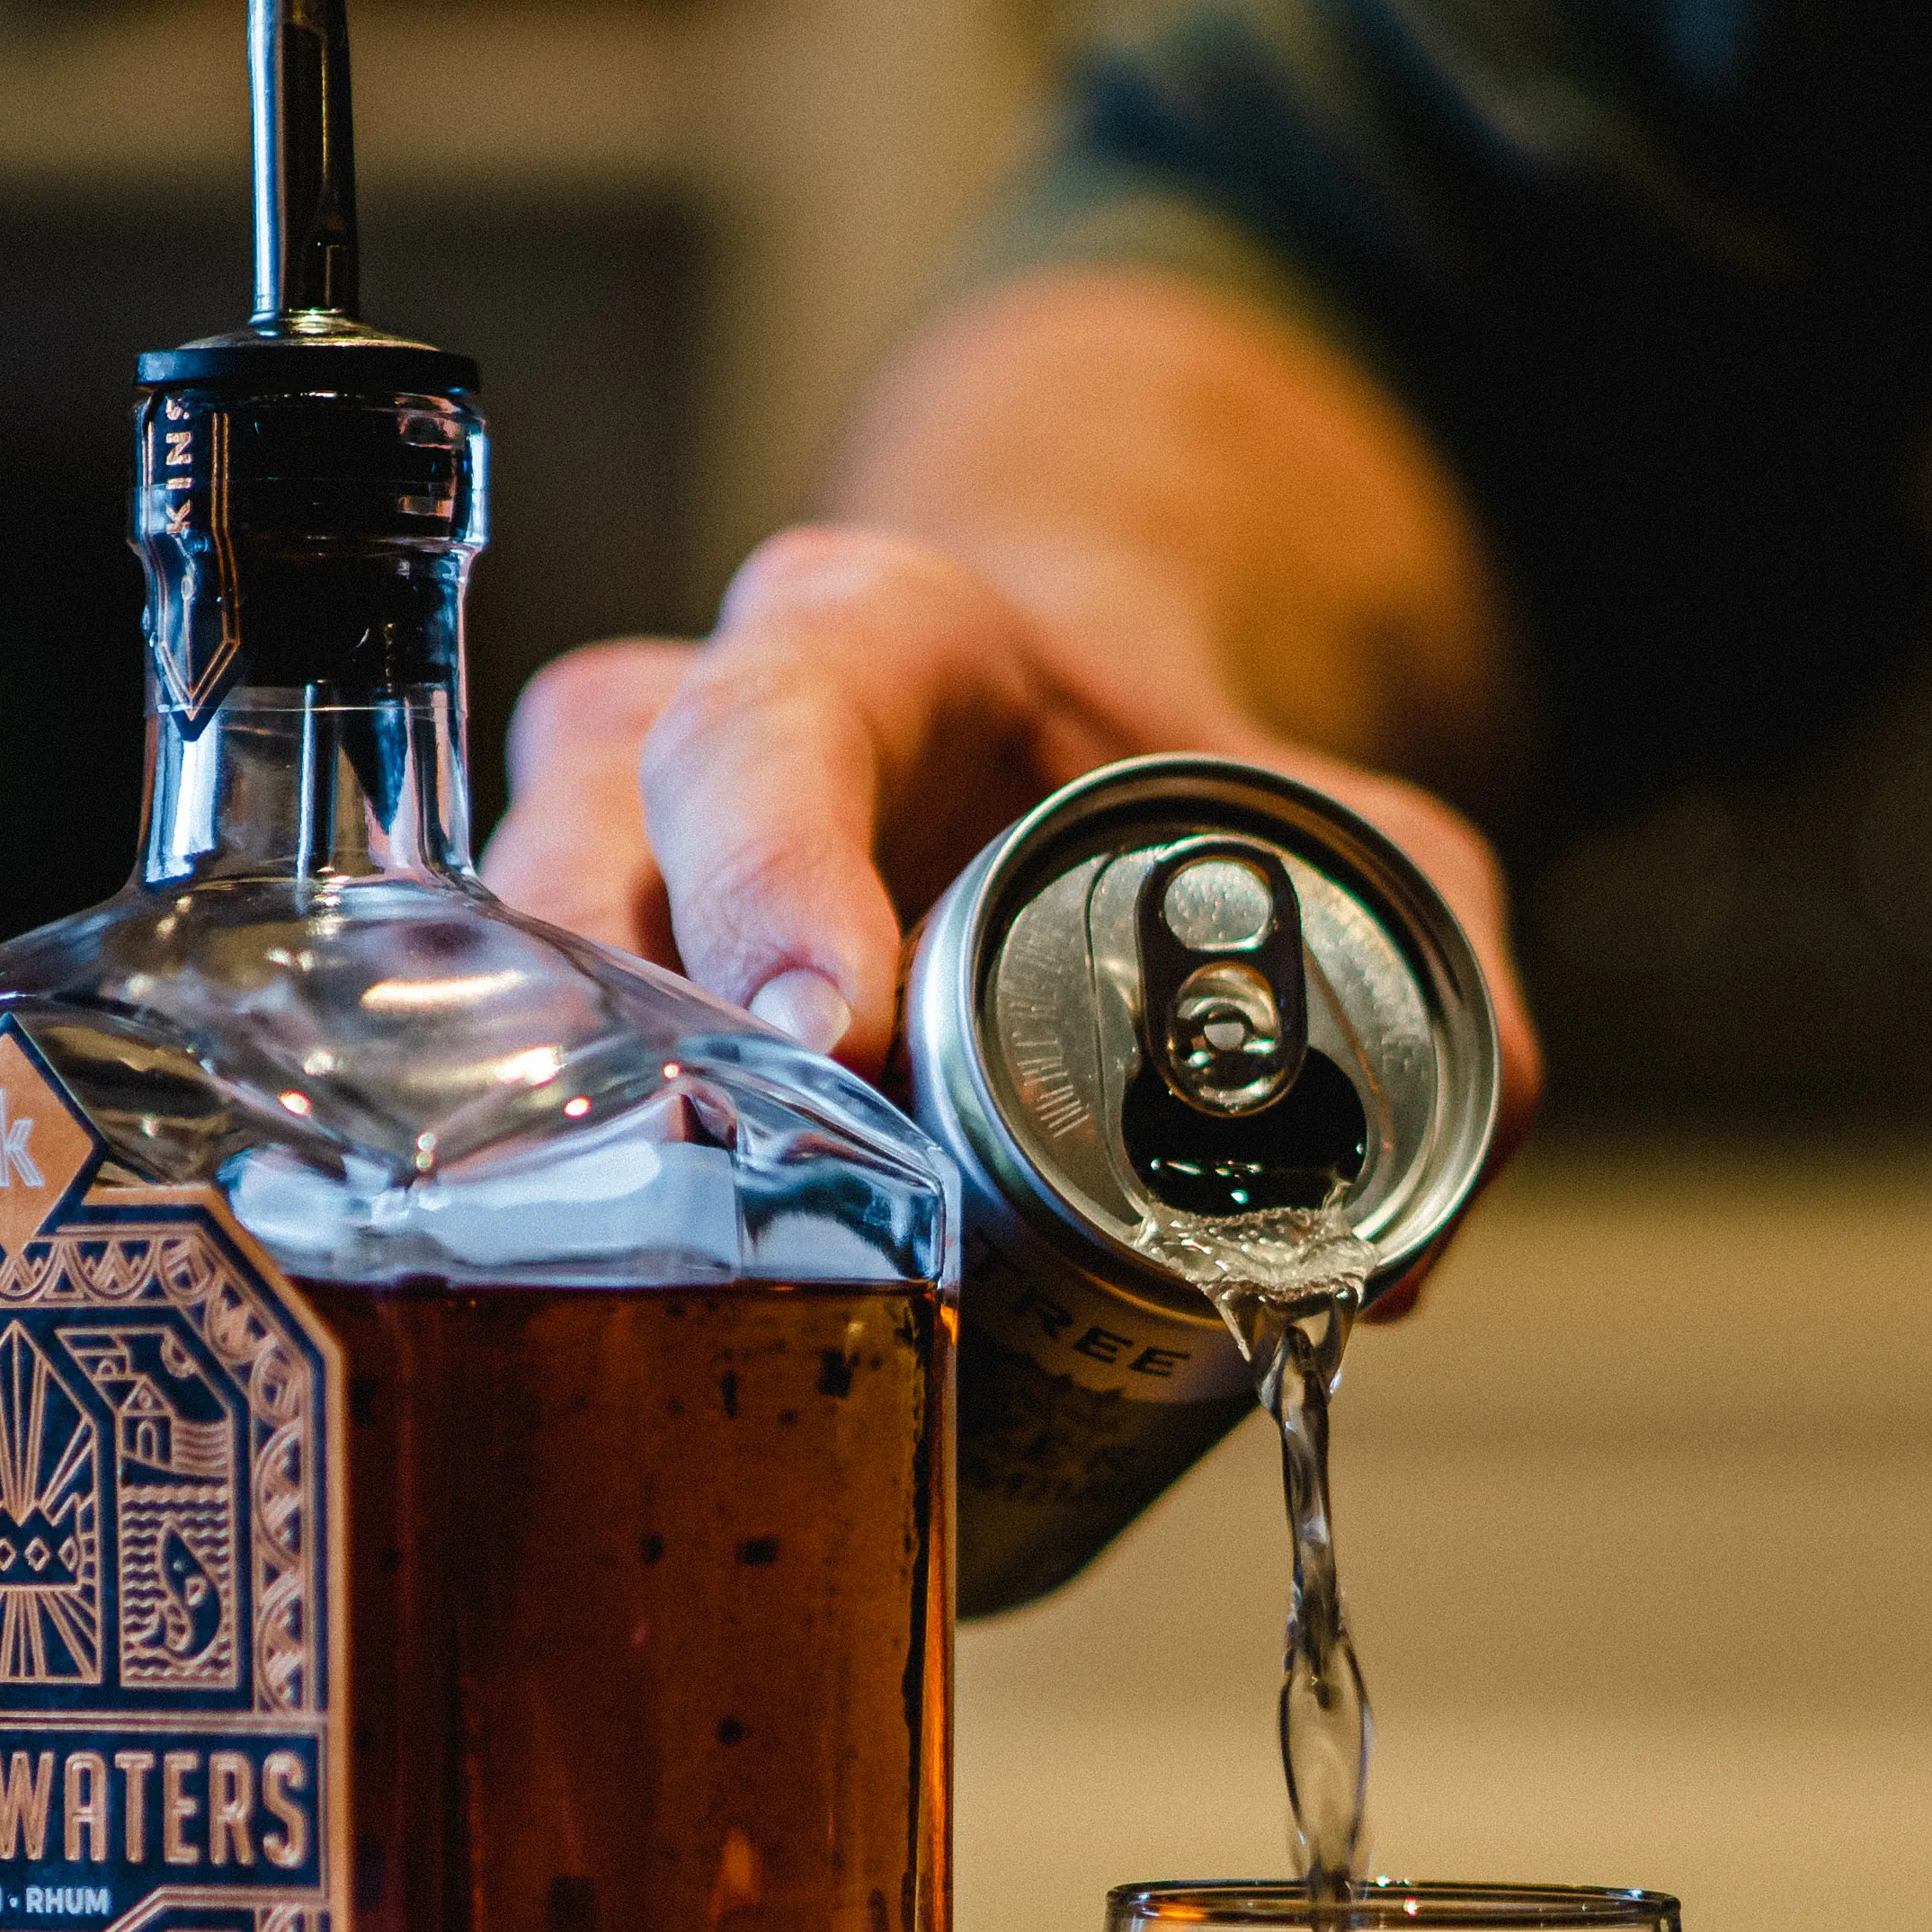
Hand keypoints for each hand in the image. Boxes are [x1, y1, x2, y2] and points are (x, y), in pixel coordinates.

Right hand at [480, 525, 1540, 1235]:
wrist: (1065, 758)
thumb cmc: (1163, 795)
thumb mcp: (1348, 837)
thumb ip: (1429, 976)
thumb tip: (1390, 1263)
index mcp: (870, 644)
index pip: (777, 728)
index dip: (776, 875)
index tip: (825, 1032)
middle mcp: (691, 727)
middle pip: (592, 848)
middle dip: (626, 1020)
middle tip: (706, 1170)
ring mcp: (603, 854)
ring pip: (501, 959)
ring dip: (544, 1115)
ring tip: (620, 1264)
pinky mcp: (570, 978)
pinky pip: (501, 1056)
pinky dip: (531, 1172)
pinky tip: (585, 1287)